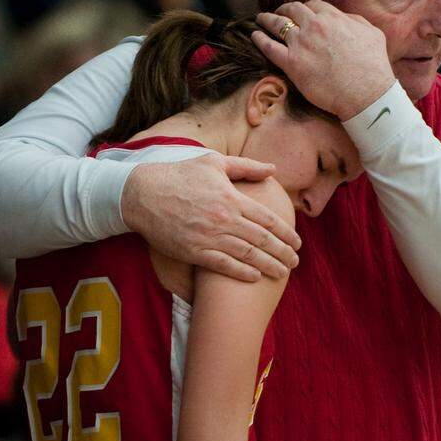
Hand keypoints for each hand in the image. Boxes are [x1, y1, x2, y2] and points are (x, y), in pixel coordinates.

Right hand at [122, 154, 301, 281]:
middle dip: (283, 253)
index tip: (297, 242)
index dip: (286, 233)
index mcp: (232, 198)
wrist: (142, 194)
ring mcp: (209, 237)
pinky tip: (254, 277)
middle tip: (295, 262)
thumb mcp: (214, 162)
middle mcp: (225, 219)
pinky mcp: (193, 251)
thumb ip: (246, 167)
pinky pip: (223, 266)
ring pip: (247, 255)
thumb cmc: (180, 175)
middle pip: (263, 240)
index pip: (268, 219)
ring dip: (268, 265)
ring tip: (282, 272)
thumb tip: (272, 169)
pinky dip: (241, 272)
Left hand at [253, 0, 395, 120]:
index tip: (303, 13)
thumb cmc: (373, 67)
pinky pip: (269, 47)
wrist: (366, 93)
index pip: (314, 5)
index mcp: (333, 18)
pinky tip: (255, 36)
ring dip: (267, 19)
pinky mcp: (292, 64)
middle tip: (279, 13)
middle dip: (284, 9)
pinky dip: (260, 39)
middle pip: (292, 10)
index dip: (307, 8)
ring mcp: (301, 44)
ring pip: (277, 25)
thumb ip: (356, 22)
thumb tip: (345, 18)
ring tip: (260, 19)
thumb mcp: (372, 34)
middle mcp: (314, 26)